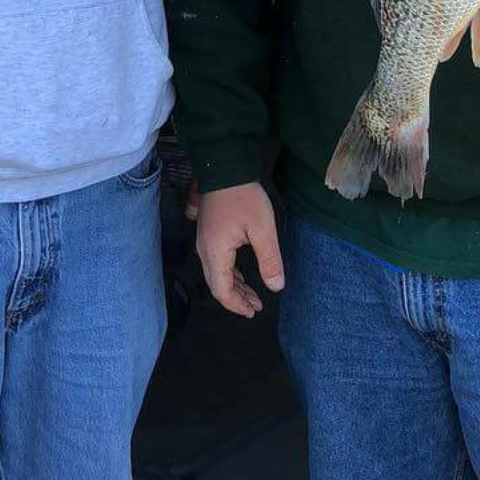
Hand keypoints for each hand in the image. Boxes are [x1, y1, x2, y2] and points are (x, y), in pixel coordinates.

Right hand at [193, 182, 284, 318]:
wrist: (225, 167)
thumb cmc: (244, 197)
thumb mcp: (263, 229)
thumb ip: (269, 260)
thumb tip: (276, 287)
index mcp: (216, 252)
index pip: (222, 290)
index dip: (237, 305)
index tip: (253, 312)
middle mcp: (204, 250)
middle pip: (216, 284)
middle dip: (236, 298)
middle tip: (256, 306)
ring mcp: (203, 240)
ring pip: (215, 274)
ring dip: (233, 286)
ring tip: (252, 294)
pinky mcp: (207, 232)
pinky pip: (215, 261)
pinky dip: (228, 273)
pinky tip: (240, 274)